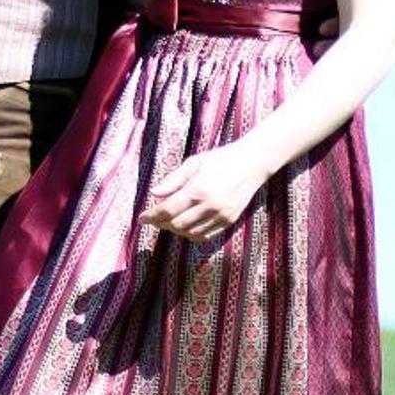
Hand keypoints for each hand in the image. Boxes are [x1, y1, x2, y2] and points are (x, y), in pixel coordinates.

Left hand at [139, 142, 268, 241]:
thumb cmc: (220, 159)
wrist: (252, 163)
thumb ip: (173, 180)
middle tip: (154, 217)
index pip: (168, 210)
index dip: (152, 216)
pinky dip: (191, 234)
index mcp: (198, 189)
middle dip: (162, 223)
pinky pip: (205, 235)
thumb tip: (153, 193)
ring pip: (190, 233)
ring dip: (176, 229)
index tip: (141, 218)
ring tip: (169, 220)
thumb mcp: (194, 163)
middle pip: (177, 225)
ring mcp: (221, 215)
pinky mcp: (229, 221)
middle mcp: (210, 206)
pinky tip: (185, 225)